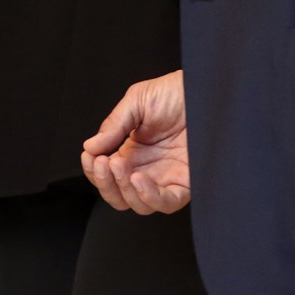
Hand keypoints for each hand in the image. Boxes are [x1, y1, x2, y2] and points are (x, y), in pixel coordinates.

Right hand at [80, 69, 190, 213]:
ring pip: (139, 205)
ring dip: (123, 190)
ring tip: (119, 166)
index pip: (107, 175)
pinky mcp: (186, 183)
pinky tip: (138, 179)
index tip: (89, 156)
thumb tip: (90, 146)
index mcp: (133, 152)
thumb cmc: (176, 92)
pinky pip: (166, 202)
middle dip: (106, 183)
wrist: (205, 89)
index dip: (94, 171)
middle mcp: (148, 169)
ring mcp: (166, 178)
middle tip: (103, 162)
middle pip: (119, 196)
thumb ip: (114, 125)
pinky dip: (149, 196)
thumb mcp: (137, 101)